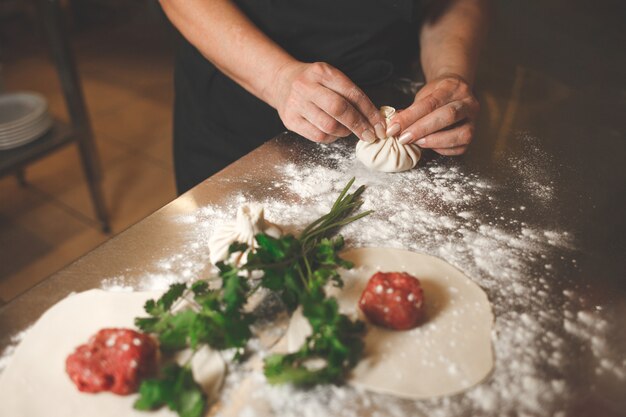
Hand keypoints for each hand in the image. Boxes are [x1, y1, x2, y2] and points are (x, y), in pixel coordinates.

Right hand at [270, 61, 386, 143]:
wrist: (281, 82)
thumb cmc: (313, 82)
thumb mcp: (330, 77)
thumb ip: (349, 93)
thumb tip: (374, 119)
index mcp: (322, 72)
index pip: (352, 93)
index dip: (369, 111)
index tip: (380, 125)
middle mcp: (306, 87)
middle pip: (339, 109)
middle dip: (359, 125)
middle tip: (370, 134)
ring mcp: (296, 104)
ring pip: (329, 126)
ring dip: (345, 132)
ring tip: (348, 129)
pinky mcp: (290, 121)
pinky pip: (318, 136)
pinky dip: (331, 137)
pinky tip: (334, 132)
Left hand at [386, 74, 479, 154]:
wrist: (456, 91)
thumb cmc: (437, 94)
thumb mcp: (423, 95)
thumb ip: (411, 110)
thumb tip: (395, 126)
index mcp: (452, 87)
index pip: (430, 103)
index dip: (410, 117)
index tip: (394, 128)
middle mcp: (468, 102)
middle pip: (448, 116)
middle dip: (422, 129)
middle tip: (403, 138)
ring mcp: (474, 119)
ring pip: (460, 134)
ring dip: (435, 141)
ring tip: (417, 143)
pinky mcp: (473, 134)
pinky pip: (460, 147)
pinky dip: (443, 149)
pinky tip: (430, 146)